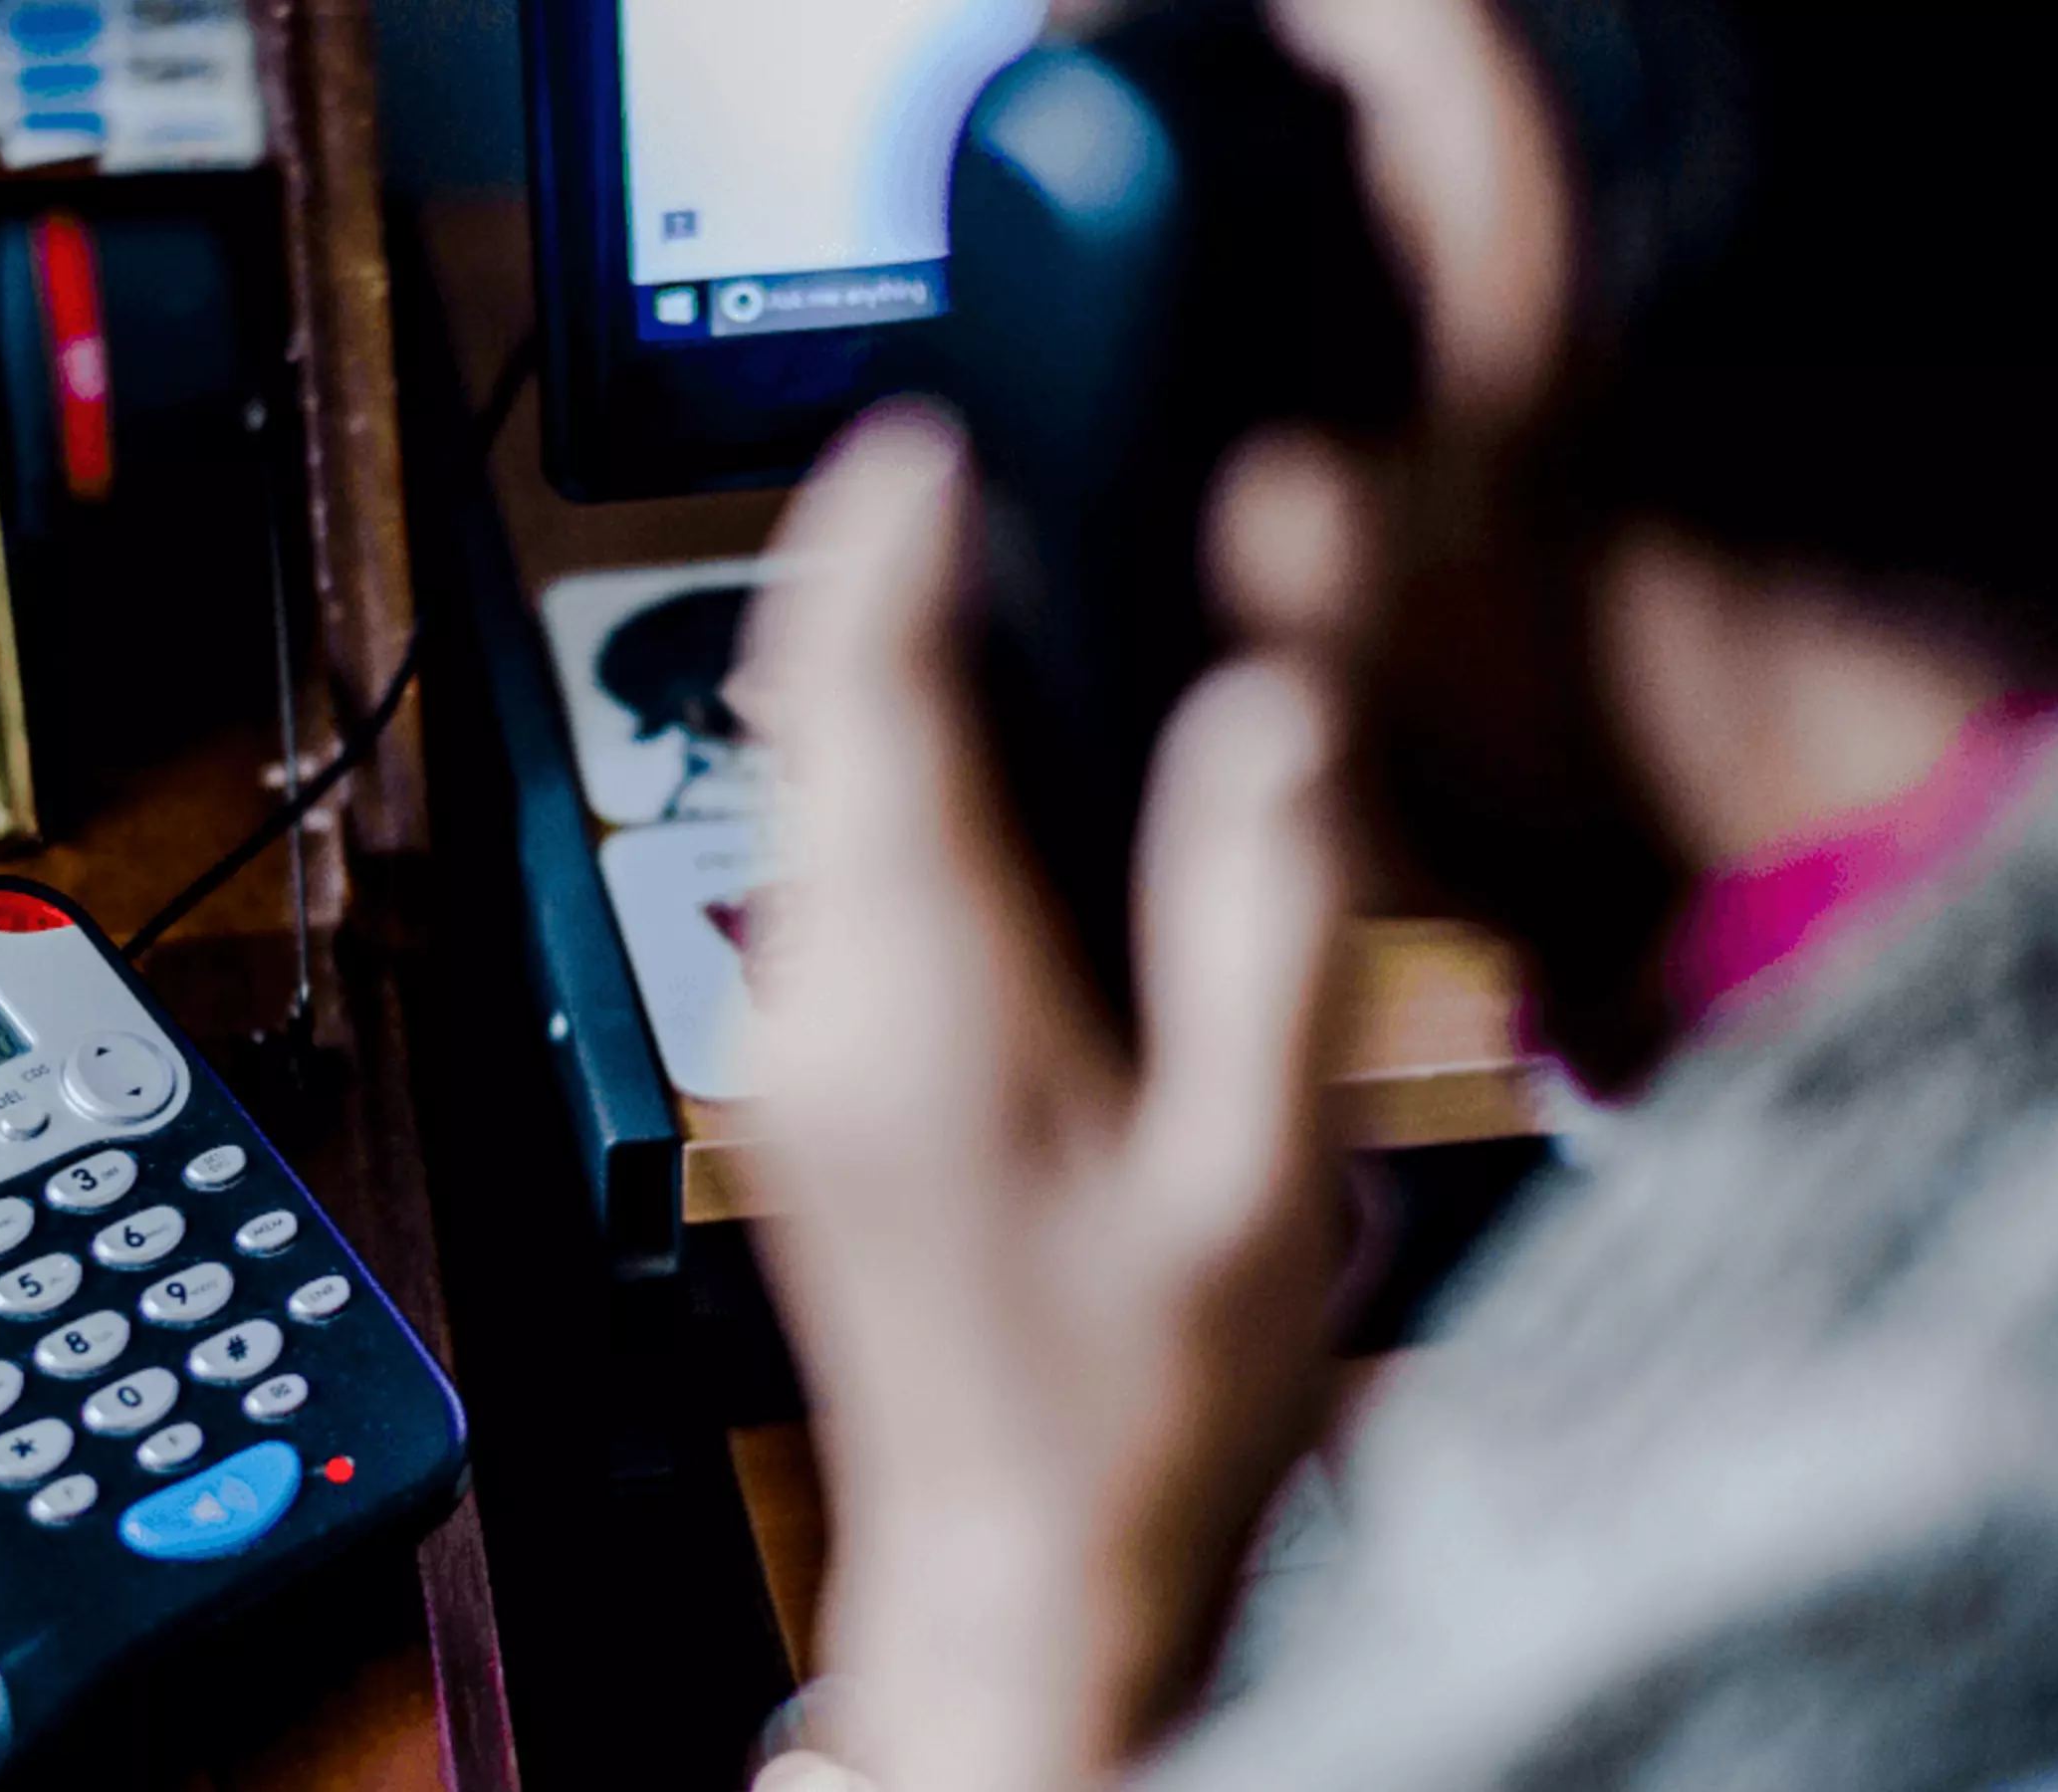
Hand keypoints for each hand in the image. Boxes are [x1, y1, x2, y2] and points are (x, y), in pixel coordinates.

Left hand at [743, 407, 1378, 1791]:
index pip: (853, 707)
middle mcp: (816, 1011)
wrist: (1010, 1580)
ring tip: (987, 574)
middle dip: (871, 578)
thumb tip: (1268, 721)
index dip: (873, 547)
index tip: (925, 439)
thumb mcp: (1255, 1183)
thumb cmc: (1138, 1415)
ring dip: (875, 672)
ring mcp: (790, 1049)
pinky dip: (882, 773)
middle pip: (803, 726)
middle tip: (973, 472)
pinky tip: (983, 759)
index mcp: (920, 1008)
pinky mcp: (804, 1084)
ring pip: (799, 794)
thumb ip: (1266, 932)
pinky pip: (818, 871)